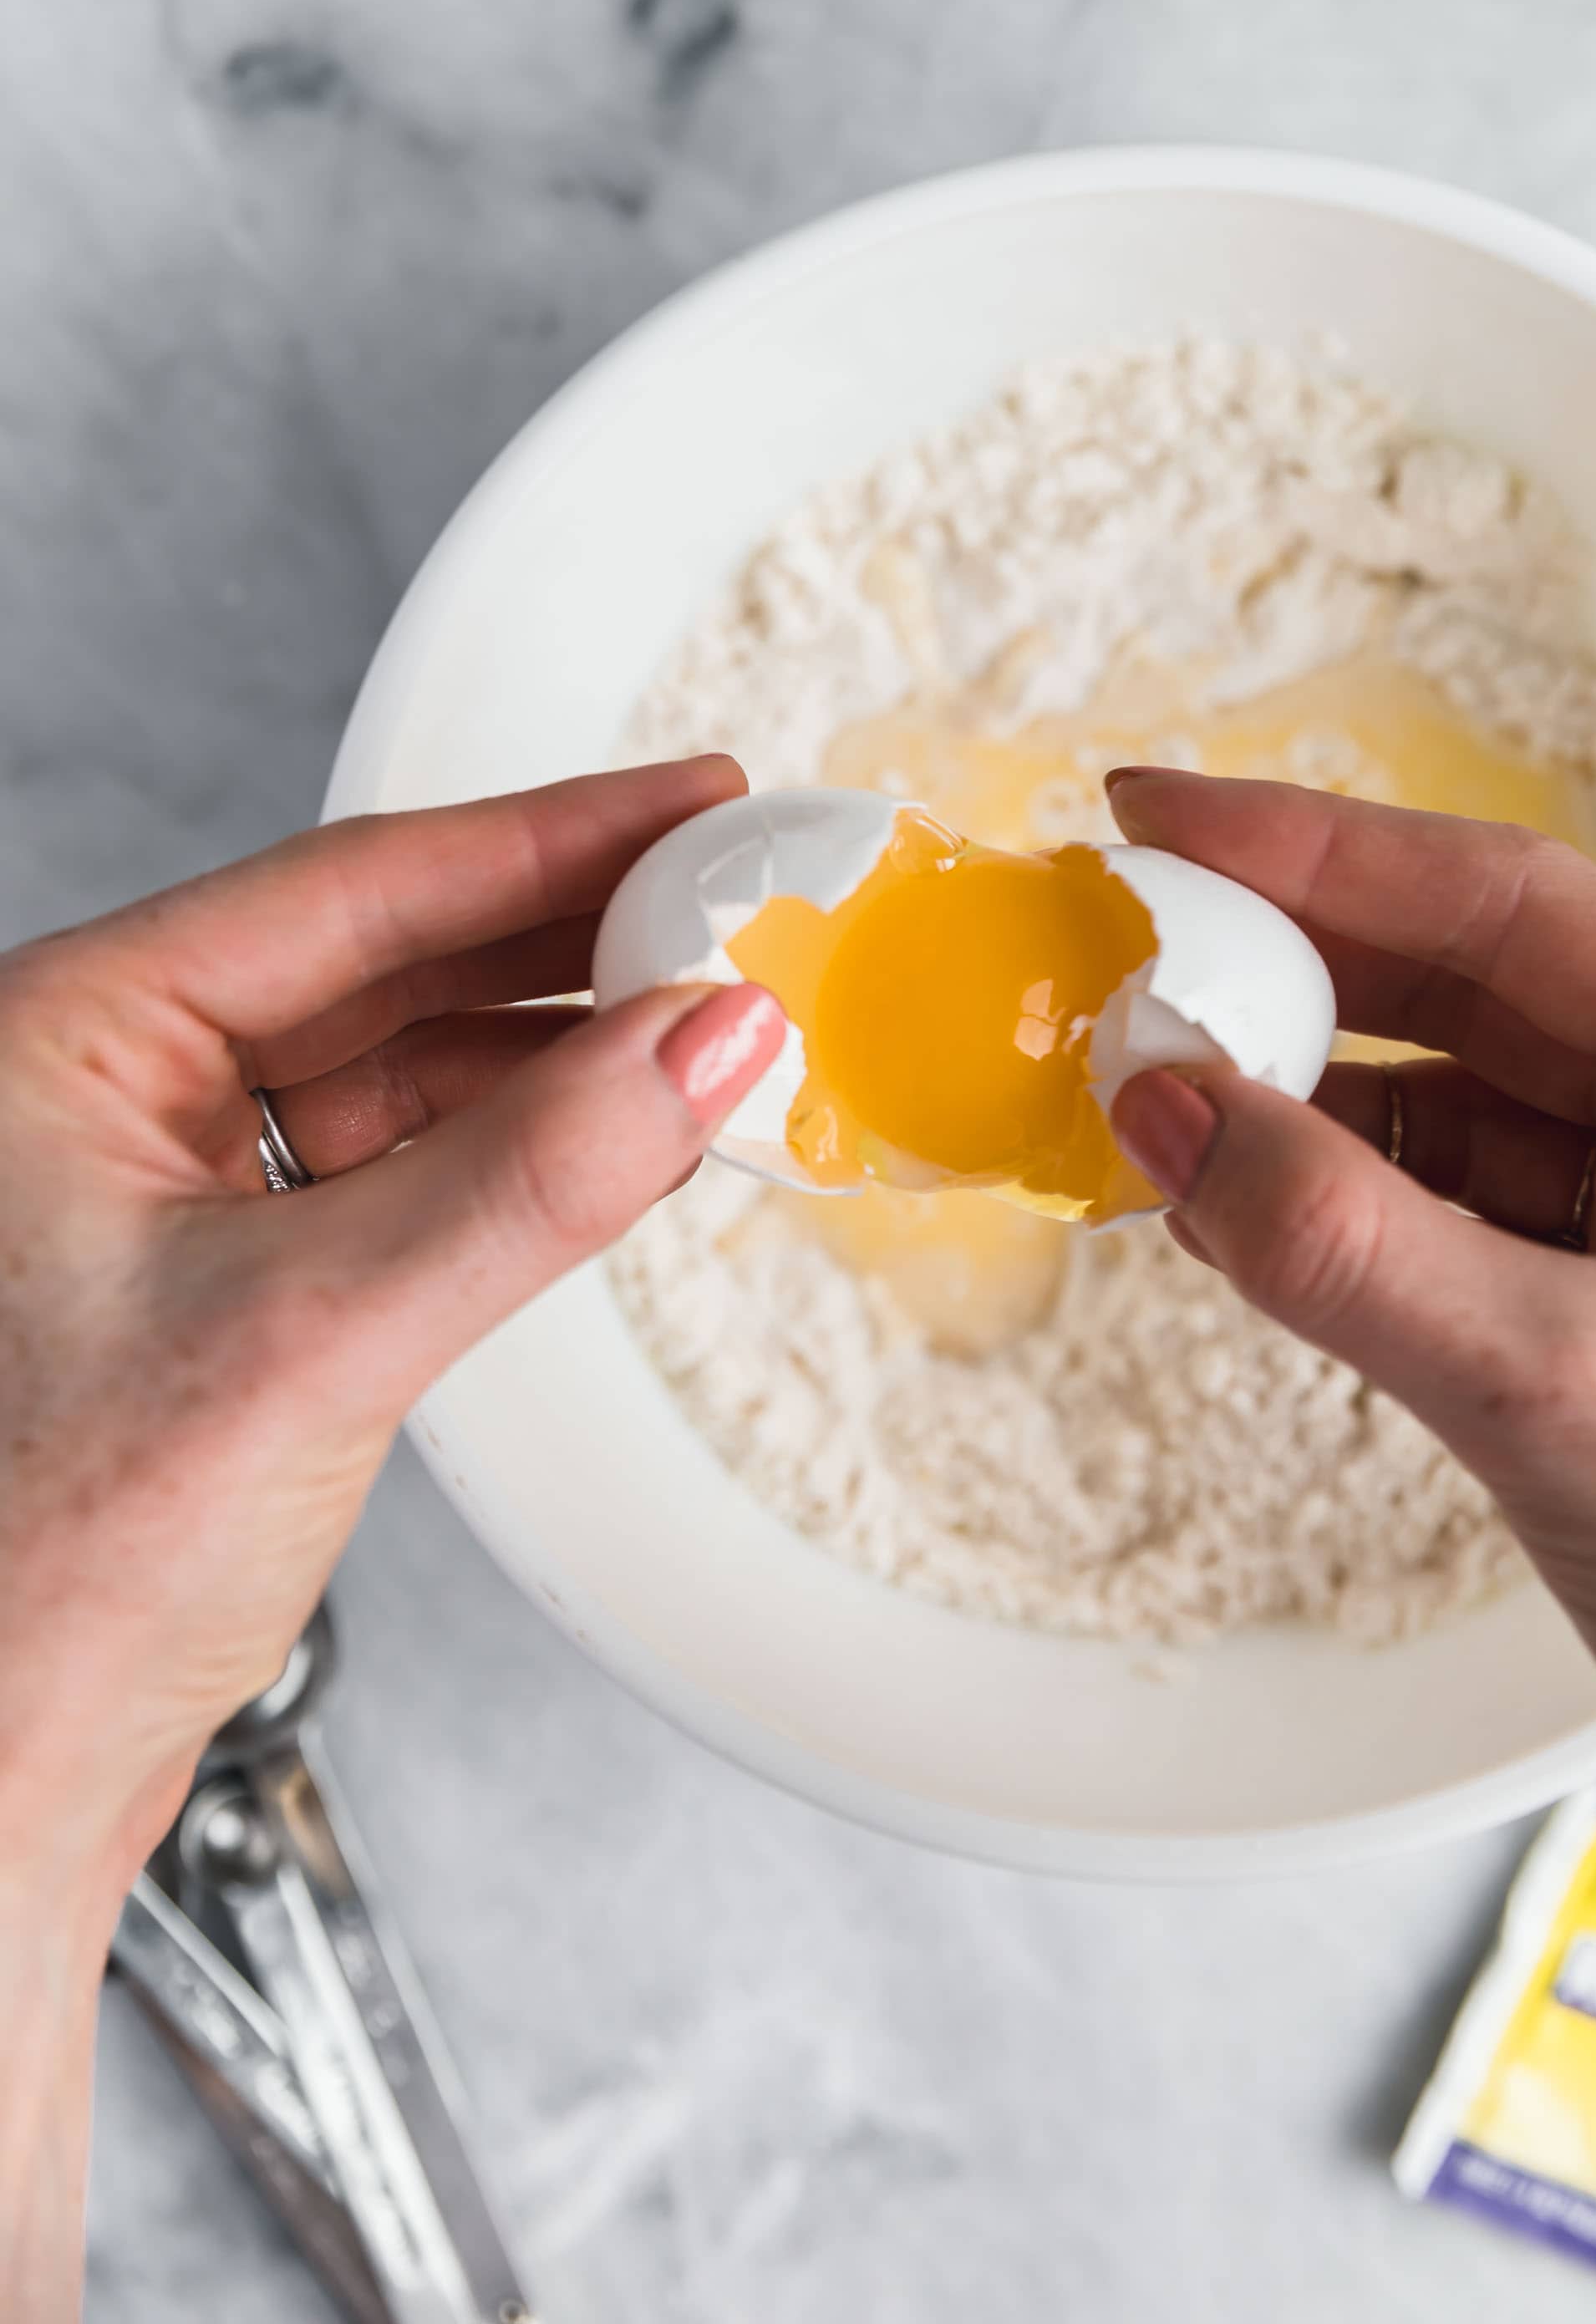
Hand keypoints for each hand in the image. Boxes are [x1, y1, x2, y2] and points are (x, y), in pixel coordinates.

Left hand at [0, 759, 781, 1905]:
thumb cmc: (35, 1581)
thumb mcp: (313, 1334)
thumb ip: (530, 1177)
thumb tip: (703, 1039)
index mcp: (64, 1037)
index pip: (351, 885)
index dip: (548, 835)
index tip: (693, 805)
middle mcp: (105, 1090)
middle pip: (386, 958)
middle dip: (572, 933)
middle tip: (734, 898)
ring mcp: (163, 1186)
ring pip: (404, 1063)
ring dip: (561, 1046)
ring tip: (712, 1019)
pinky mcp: (227, 1280)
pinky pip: (402, 1164)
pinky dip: (522, 1149)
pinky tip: (624, 1132)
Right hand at [1107, 770, 1595, 2313]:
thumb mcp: (1558, 1397)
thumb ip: (1342, 1239)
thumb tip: (1168, 1108)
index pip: (1509, 901)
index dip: (1311, 848)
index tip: (1160, 815)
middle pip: (1481, 985)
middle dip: (1296, 974)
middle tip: (1127, 951)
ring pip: (1467, 1100)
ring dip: (1313, 1100)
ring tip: (1156, 1092)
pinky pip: (1475, 1208)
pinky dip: (1356, 1205)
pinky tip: (1245, 1205)